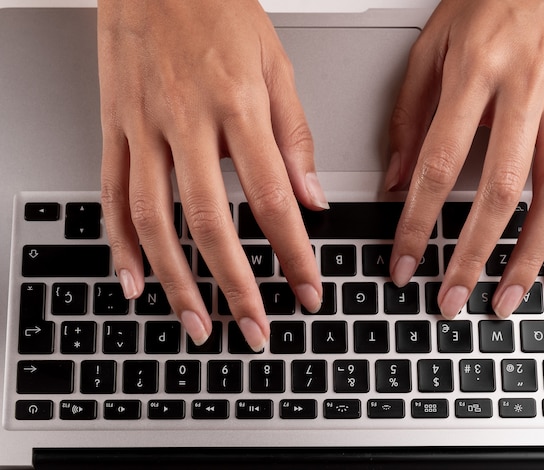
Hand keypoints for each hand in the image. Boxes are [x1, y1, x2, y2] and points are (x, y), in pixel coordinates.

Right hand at [98, 0, 327, 348]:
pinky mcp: (113, 128)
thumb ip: (294, 137)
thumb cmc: (218, 10)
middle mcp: (185, 121)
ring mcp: (142, 128)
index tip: (307, 290)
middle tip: (254, 328)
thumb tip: (313, 199)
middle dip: (235, 285)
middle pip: (209, 221)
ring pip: (153, 219)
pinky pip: (110, 194)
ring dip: (176, 280)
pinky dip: (120, 243)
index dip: (293, 253)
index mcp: (236, 106)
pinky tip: (135, 280)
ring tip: (197, 323)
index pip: (272, 199)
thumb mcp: (276, 66)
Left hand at [387, 0, 543, 318]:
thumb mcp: (431, 46)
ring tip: (504, 300)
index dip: (418, 222)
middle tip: (451, 300)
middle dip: (472, 256)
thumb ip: (408, 116)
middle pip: (500, 193)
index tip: (404, 263)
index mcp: (477, 73)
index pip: (439, 166)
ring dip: (528, 257)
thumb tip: (393, 180)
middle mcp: (527, 93)